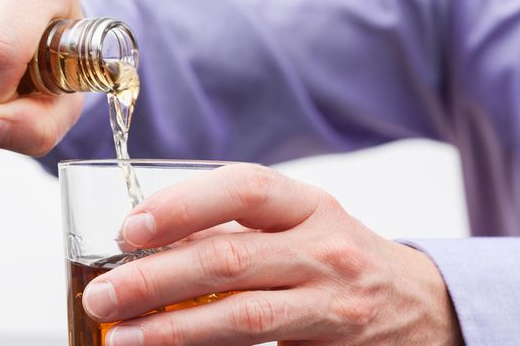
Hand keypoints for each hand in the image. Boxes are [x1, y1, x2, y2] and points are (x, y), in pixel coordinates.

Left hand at [82, 164, 463, 345]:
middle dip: (156, 278)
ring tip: (122, 336)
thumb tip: (150, 241)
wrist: (416, 303)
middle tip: (103, 295)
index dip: (182, 205)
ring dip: (173, 329)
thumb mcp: (297, 225)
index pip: (243, 189)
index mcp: (306, 204)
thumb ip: (236, 229)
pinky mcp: (330, 340)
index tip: (130, 229)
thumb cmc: (335, 255)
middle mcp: (323, 247)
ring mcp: (330, 299)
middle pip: (229, 258)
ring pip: (243, 315)